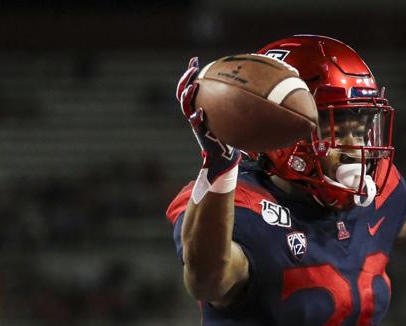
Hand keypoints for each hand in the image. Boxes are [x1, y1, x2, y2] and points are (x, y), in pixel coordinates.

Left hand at [177, 57, 240, 183]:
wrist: (217, 157)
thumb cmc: (219, 162)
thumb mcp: (218, 166)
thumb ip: (213, 172)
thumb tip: (210, 182)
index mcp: (201, 132)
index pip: (195, 122)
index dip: (195, 117)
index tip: (198, 113)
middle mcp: (196, 120)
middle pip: (186, 102)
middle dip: (187, 89)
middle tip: (192, 75)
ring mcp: (197, 112)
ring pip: (189, 93)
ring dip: (189, 78)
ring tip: (194, 63)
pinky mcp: (202, 107)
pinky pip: (199, 89)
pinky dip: (199, 76)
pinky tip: (202, 64)